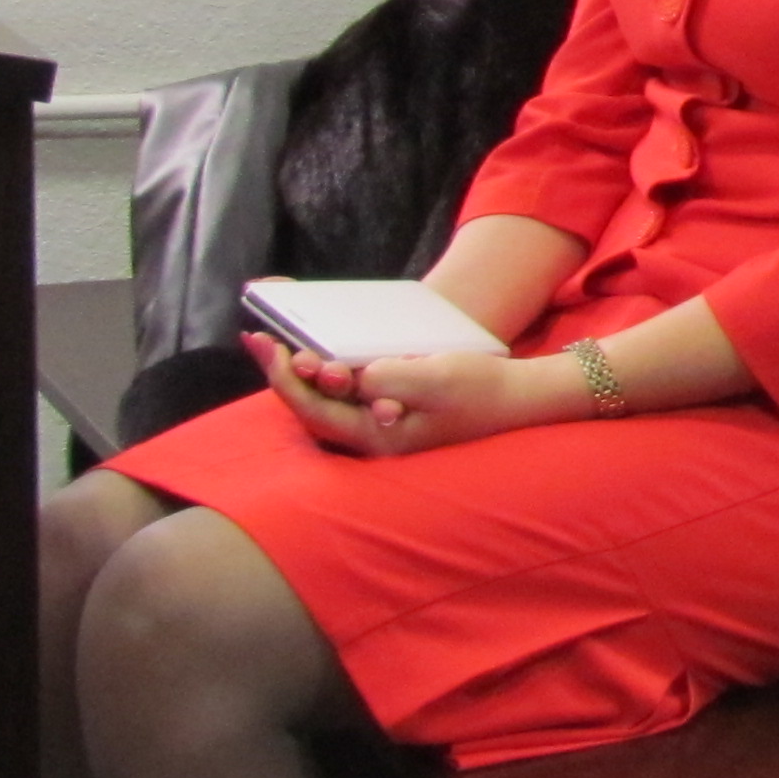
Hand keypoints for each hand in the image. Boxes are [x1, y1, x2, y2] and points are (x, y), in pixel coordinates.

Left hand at [248, 332, 554, 458]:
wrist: (520, 400)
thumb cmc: (482, 390)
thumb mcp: (436, 378)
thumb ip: (388, 378)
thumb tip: (347, 375)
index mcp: (379, 437)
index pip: (315, 411)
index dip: (285, 380)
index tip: (270, 347)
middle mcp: (374, 438)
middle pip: (313, 409)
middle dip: (284, 374)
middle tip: (258, 339)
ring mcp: (383, 426)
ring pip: (328, 402)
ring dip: (303, 374)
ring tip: (280, 344)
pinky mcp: (393, 410)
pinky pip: (349, 394)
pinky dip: (330, 373)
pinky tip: (323, 356)